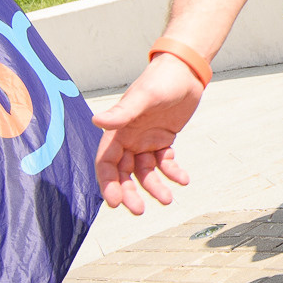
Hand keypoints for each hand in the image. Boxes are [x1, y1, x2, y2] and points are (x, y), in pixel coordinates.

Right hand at [92, 54, 204, 213]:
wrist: (185, 71)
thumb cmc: (160, 80)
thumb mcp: (144, 96)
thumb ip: (122, 112)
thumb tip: (97, 121)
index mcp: (117, 130)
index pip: (106, 163)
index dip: (108, 183)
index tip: (115, 202)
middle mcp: (128, 138)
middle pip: (124, 173)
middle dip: (130, 192)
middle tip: (139, 211)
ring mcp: (146, 141)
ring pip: (145, 172)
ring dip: (155, 187)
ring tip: (167, 200)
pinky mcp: (163, 140)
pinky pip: (165, 162)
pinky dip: (172, 172)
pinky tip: (183, 180)